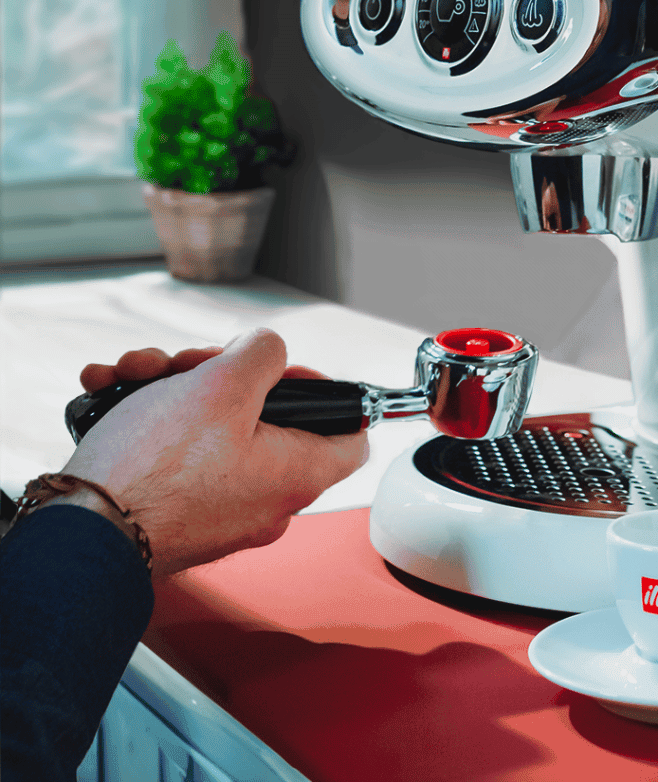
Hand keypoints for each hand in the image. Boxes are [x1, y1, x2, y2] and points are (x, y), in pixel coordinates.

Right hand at [57, 330, 367, 577]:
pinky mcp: (174, 513)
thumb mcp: (224, 383)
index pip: (351, 433)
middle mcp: (265, 499)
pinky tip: (111, 394)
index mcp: (297, 474)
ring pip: (210, 427)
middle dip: (219, 376)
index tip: (285, 371)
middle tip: (189, 366)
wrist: (79, 533)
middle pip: (265, 417)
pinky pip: (174, 455)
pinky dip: (147, 420)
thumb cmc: (154, 472)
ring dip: (172, 389)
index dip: (324, 390)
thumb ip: (263, 353)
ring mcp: (217, 509)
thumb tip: (268, 350)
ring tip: (136, 375)